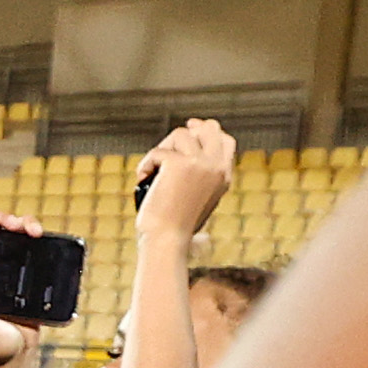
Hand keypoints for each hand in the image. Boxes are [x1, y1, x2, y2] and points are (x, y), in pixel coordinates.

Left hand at [137, 119, 241, 249]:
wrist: (167, 239)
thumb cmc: (176, 227)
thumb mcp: (197, 198)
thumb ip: (199, 175)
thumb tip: (186, 150)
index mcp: (223, 177)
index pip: (225, 141)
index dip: (208, 131)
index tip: (192, 129)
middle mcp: (216, 166)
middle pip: (209, 128)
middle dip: (188, 130)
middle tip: (170, 140)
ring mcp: (199, 162)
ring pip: (180, 135)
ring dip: (162, 150)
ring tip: (153, 171)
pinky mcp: (179, 162)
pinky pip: (158, 151)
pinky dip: (146, 164)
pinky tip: (142, 178)